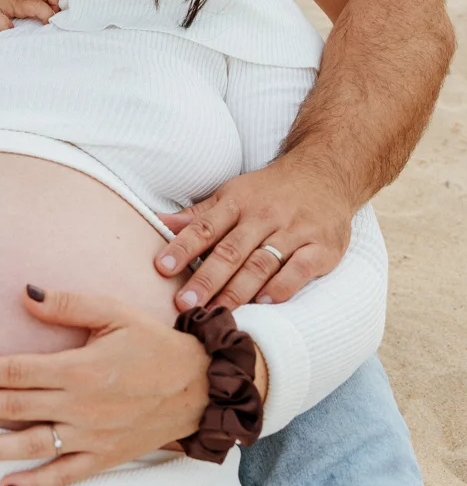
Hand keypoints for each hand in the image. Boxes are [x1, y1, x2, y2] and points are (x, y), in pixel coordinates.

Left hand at [0, 286, 209, 485]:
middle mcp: (80, 406)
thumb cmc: (153, 344)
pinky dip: (35, 484)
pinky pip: (64, 476)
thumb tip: (24, 293)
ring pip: (32, 446)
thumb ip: (67, 305)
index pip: (17, 371)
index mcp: (79, 368)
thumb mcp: (114, 312)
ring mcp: (91, 437)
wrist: (199, 387)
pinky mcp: (104, 457)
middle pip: (15, 408)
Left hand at [155, 155, 354, 308]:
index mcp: (238, 203)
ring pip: (262, 263)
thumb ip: (199, 215)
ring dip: (237, 290)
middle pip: (231, 251)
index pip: (205, 227)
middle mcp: (264, 216)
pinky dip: (282, 286)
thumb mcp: (232, 194)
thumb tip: (158, 222)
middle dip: (206, 279)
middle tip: (184, 304)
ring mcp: (295, 231)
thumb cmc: (270, 191)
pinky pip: (301, 269)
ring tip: (216, 312)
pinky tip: (264, 303)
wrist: (326, 173)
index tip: (161, 268)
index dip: (182, 248)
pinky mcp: (323, 247)